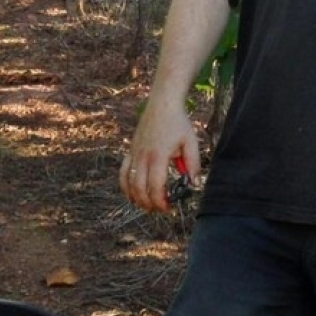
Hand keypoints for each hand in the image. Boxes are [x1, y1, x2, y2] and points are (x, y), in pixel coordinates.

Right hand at [120, 95, 199, 212]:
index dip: (160, 201)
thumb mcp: (191, 142)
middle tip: (160, 209)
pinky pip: (123, 172)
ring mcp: (134, 154)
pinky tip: (132, 194)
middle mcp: (143, 156)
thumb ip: (192, 163)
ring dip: (136, 198)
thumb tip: (192, 183)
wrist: (162, 105)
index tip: (168, 208)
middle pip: (140, 188)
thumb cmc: (178, 123)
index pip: (156, 186)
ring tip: (147, 205)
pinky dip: (125, 186)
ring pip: (129, 183)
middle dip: (149, 203)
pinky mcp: (130, 151)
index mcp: (159, 155)